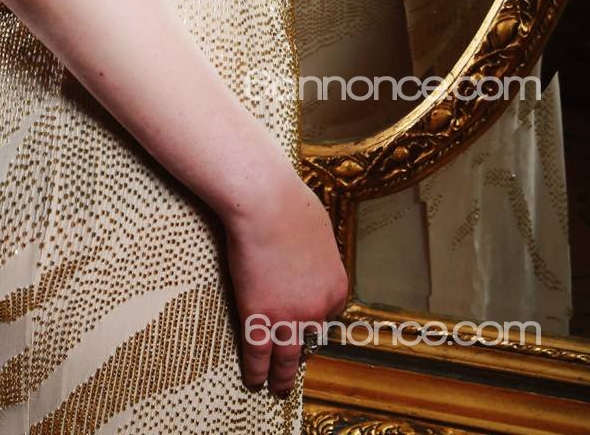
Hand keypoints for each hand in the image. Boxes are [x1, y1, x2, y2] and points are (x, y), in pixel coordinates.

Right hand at [222, 162, 348, 397]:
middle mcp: (317, 308)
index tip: (304, 326)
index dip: (314, 321)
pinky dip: (256, 370)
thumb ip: (316, 251)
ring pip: (286, 356)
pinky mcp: (260, 315)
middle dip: (301, 358)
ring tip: (276, 387)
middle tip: (293, 371)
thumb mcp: (318, 229)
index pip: (329, 315)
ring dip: (281, 376)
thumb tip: (308, 252)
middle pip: (310, 341)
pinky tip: (253, 379)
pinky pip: (258, 351)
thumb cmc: (288, 202)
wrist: (265, 201)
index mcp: (336, 286)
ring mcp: (289, 315)